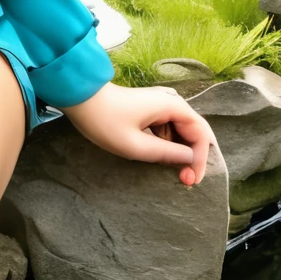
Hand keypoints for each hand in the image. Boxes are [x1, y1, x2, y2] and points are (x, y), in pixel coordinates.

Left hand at [62, 81, 214, 187]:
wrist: (80, 98)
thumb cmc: (104, 121)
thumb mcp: (135, 145)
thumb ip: (165, 153)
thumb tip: (189, 159)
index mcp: (172, 107)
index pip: (200, 133)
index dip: (200, 158)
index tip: (191, 179)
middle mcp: (171, 103)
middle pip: (194, 132)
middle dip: (193, 157)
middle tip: (185, 180)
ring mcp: (160, 107)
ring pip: (181, 132)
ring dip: (181, 153)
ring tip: (174, 173)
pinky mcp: (150, 111)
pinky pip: (167, 130)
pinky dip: (168, 146)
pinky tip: (160, 158)